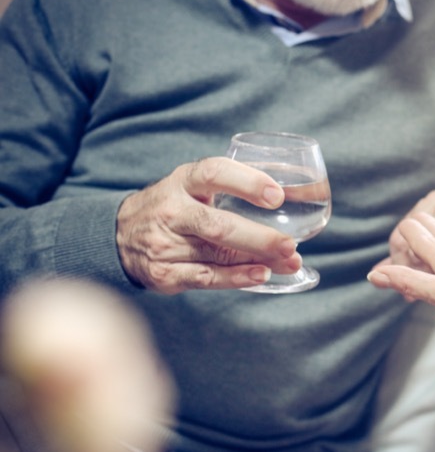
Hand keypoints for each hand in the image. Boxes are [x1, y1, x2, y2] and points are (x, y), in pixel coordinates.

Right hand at [116, 158, 301, 293]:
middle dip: (259, 237)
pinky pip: (206, 278)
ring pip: (217, 254)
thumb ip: (234, 185)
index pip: (214, 173)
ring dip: (258, 260)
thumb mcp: (193, 185)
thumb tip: (299, 193)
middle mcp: (171, 211)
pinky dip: (236, 278)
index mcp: (182, 181)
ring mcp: (164, 244)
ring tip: (290, 262)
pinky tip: (261, 275)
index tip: (277, 195)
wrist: (118, 235)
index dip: (247, 182)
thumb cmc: (175, 207)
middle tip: (290, 244)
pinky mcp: (164, 273)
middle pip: (218, 225)